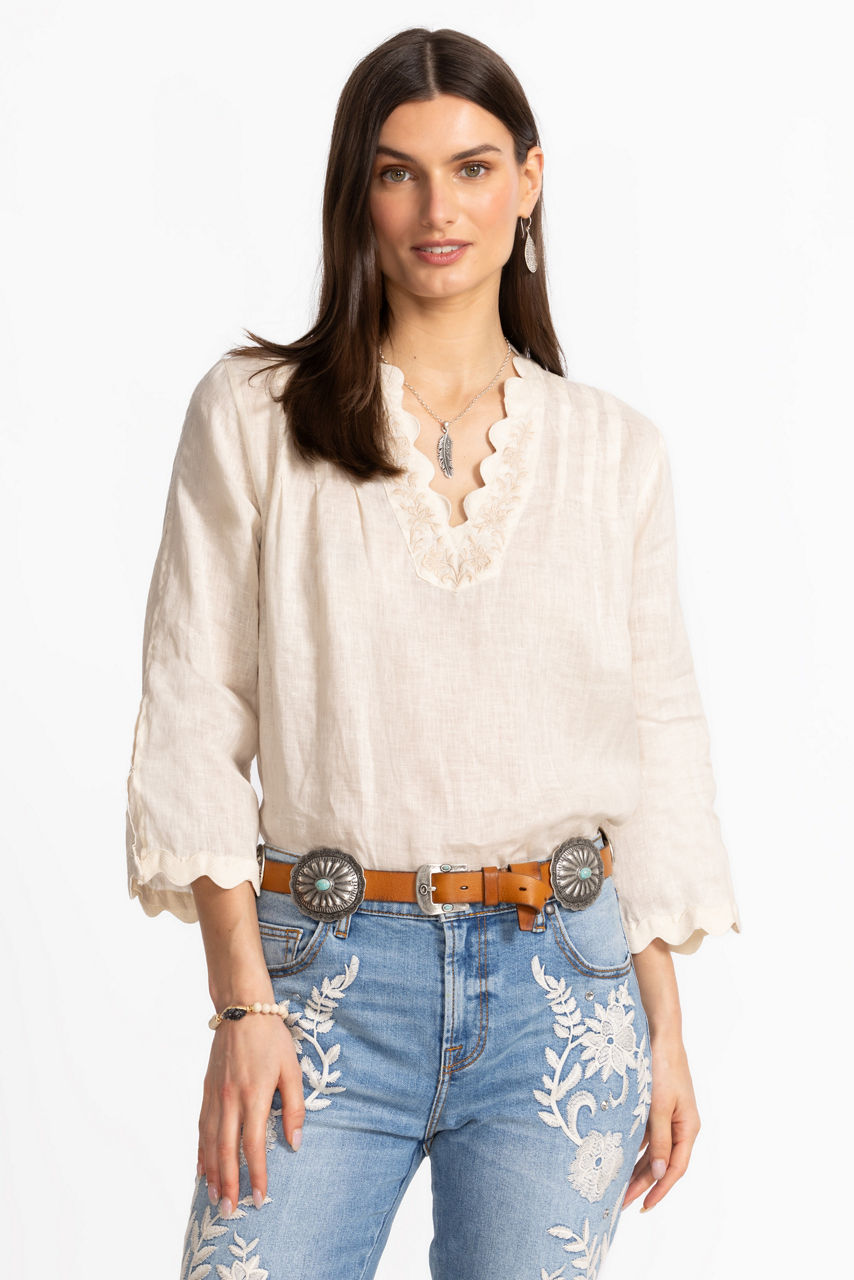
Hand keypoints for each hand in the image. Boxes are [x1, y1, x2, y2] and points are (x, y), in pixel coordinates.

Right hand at [197, 1011, 305, 1215]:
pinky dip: (201, 1151)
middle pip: (226, 1150)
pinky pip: (201, 1127)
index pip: (254, 1145)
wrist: (241, 1009)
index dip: (256, 1174)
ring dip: (212, 1173)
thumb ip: (294, 1107)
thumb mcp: (292, 1069)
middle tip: (230, 1211)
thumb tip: (295, 1143)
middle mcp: (230, 1099)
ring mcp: (214, 1095)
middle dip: (229, 1183)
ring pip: (209, 1142)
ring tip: (215, 1198)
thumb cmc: (272, 1038)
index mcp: (254, 1095)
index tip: (259, 1198)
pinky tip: (202, 1168)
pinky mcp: (206, 1090)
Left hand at [623, 1029, 700, 1211]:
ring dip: (636, 1168)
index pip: (676, 1168)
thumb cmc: (662, 1066)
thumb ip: (659, 1139)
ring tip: (616, 1187)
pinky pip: (645, 1135)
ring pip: (652, 1150)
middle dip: (643, 1183)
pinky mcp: (655, 1106)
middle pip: (662, 1162)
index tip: (644, 1206)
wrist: (657, 1033)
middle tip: (620, 1203)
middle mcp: (680, 1125)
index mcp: (688, 1127)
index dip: (661, 1189)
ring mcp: (667, 1116)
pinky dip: (633, 1148)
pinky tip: (617, 1158)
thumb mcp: (659, 1105)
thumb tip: (661, 1173)